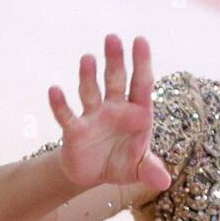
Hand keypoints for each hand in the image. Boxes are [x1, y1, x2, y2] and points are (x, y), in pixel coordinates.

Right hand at [46, 34, 171, 192]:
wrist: (94, 174)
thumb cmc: (122, 163)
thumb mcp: (139, 170)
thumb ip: (151, 171)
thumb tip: (164, 183)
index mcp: (137, 113)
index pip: (142, 84)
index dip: (142, 62)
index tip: (140, 39)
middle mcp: (115, 109)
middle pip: (115, 80)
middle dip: (115, 60)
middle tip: (113, 37)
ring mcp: (94, 117)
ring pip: (91, 91)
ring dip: (88, 76)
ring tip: (88, 58)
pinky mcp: (75, 130)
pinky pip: (67, 115)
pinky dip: (60, 104)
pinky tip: (54, 90)